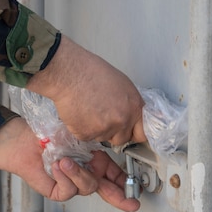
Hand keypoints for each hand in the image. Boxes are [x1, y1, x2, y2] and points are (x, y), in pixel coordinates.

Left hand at [0, 118, 139, 211]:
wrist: (21, 141)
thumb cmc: (46, 133)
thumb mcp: (77, 134)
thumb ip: (94, 142)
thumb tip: (112, 140)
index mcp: (93, 161)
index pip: (113, 175)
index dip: (124, 183)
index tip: (136, 191)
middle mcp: (84, 173)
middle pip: (107, 190)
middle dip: (120, 197)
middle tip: (131, 203)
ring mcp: (71, 183)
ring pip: (87, 187)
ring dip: (78, 173)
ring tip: (64, 160)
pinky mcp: (58, 191)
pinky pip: (69, 190)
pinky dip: (64, 177)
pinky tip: (57, 166)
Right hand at [26, 36, 145, 145]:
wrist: (70, 73)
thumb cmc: (92, 72)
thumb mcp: (121, 84)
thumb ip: (129, 104)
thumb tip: (130, 116)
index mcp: (134, 107)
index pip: (142, 133)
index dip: (134, 134)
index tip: (129, 134)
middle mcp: (122, 121)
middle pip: (121, 139)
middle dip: (113, 132)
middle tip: (101, 117)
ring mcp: (104, 129)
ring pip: (102, 138)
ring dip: (96, 129)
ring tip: (88, 109)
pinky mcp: (86, 134)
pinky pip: (86, 137)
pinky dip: (81, 128)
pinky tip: (79, 113)